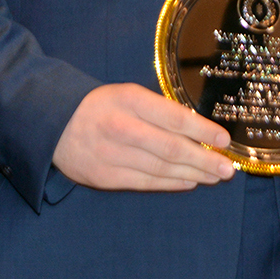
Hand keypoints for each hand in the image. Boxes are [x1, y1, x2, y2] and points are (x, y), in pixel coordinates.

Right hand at [53, 82, 235, 190]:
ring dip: (193, 174)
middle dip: (204, 159)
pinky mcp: (104, 177)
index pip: (174, 117)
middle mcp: (121, 127)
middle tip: (227, 168)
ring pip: (161, 169)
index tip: (224, 140)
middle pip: (171, 148)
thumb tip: (198, 130)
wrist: (52, 123)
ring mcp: (111, 155)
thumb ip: (158, 109)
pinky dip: (171, 183)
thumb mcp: (127, 95)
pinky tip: (189, 182)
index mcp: (129, 100)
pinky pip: (145, 182)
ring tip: (214, 176)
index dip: (203, 131)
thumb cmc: (100, 107)